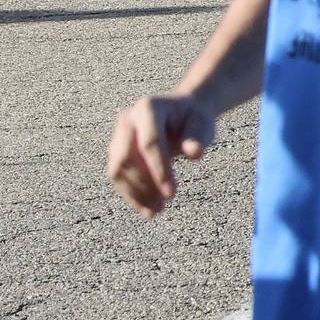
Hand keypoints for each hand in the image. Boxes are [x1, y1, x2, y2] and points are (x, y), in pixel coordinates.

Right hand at [107, 92, 218, 215]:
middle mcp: (128, 121)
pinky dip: (131, 194)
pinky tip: (147, 209)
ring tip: (156, 211)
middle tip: (164, 204)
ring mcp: (118, 136)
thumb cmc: (193, 120)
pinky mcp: (116, 152)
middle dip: (145, 184)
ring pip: (118, 170)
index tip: (172, 193)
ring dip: (135, 194)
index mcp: (148, 108)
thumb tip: (195, 153)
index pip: (150, 143)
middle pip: (128, 158)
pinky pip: (118, 177)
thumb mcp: (203, 125)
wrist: (181, 114)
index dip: (160, 170)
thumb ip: (198, 138)